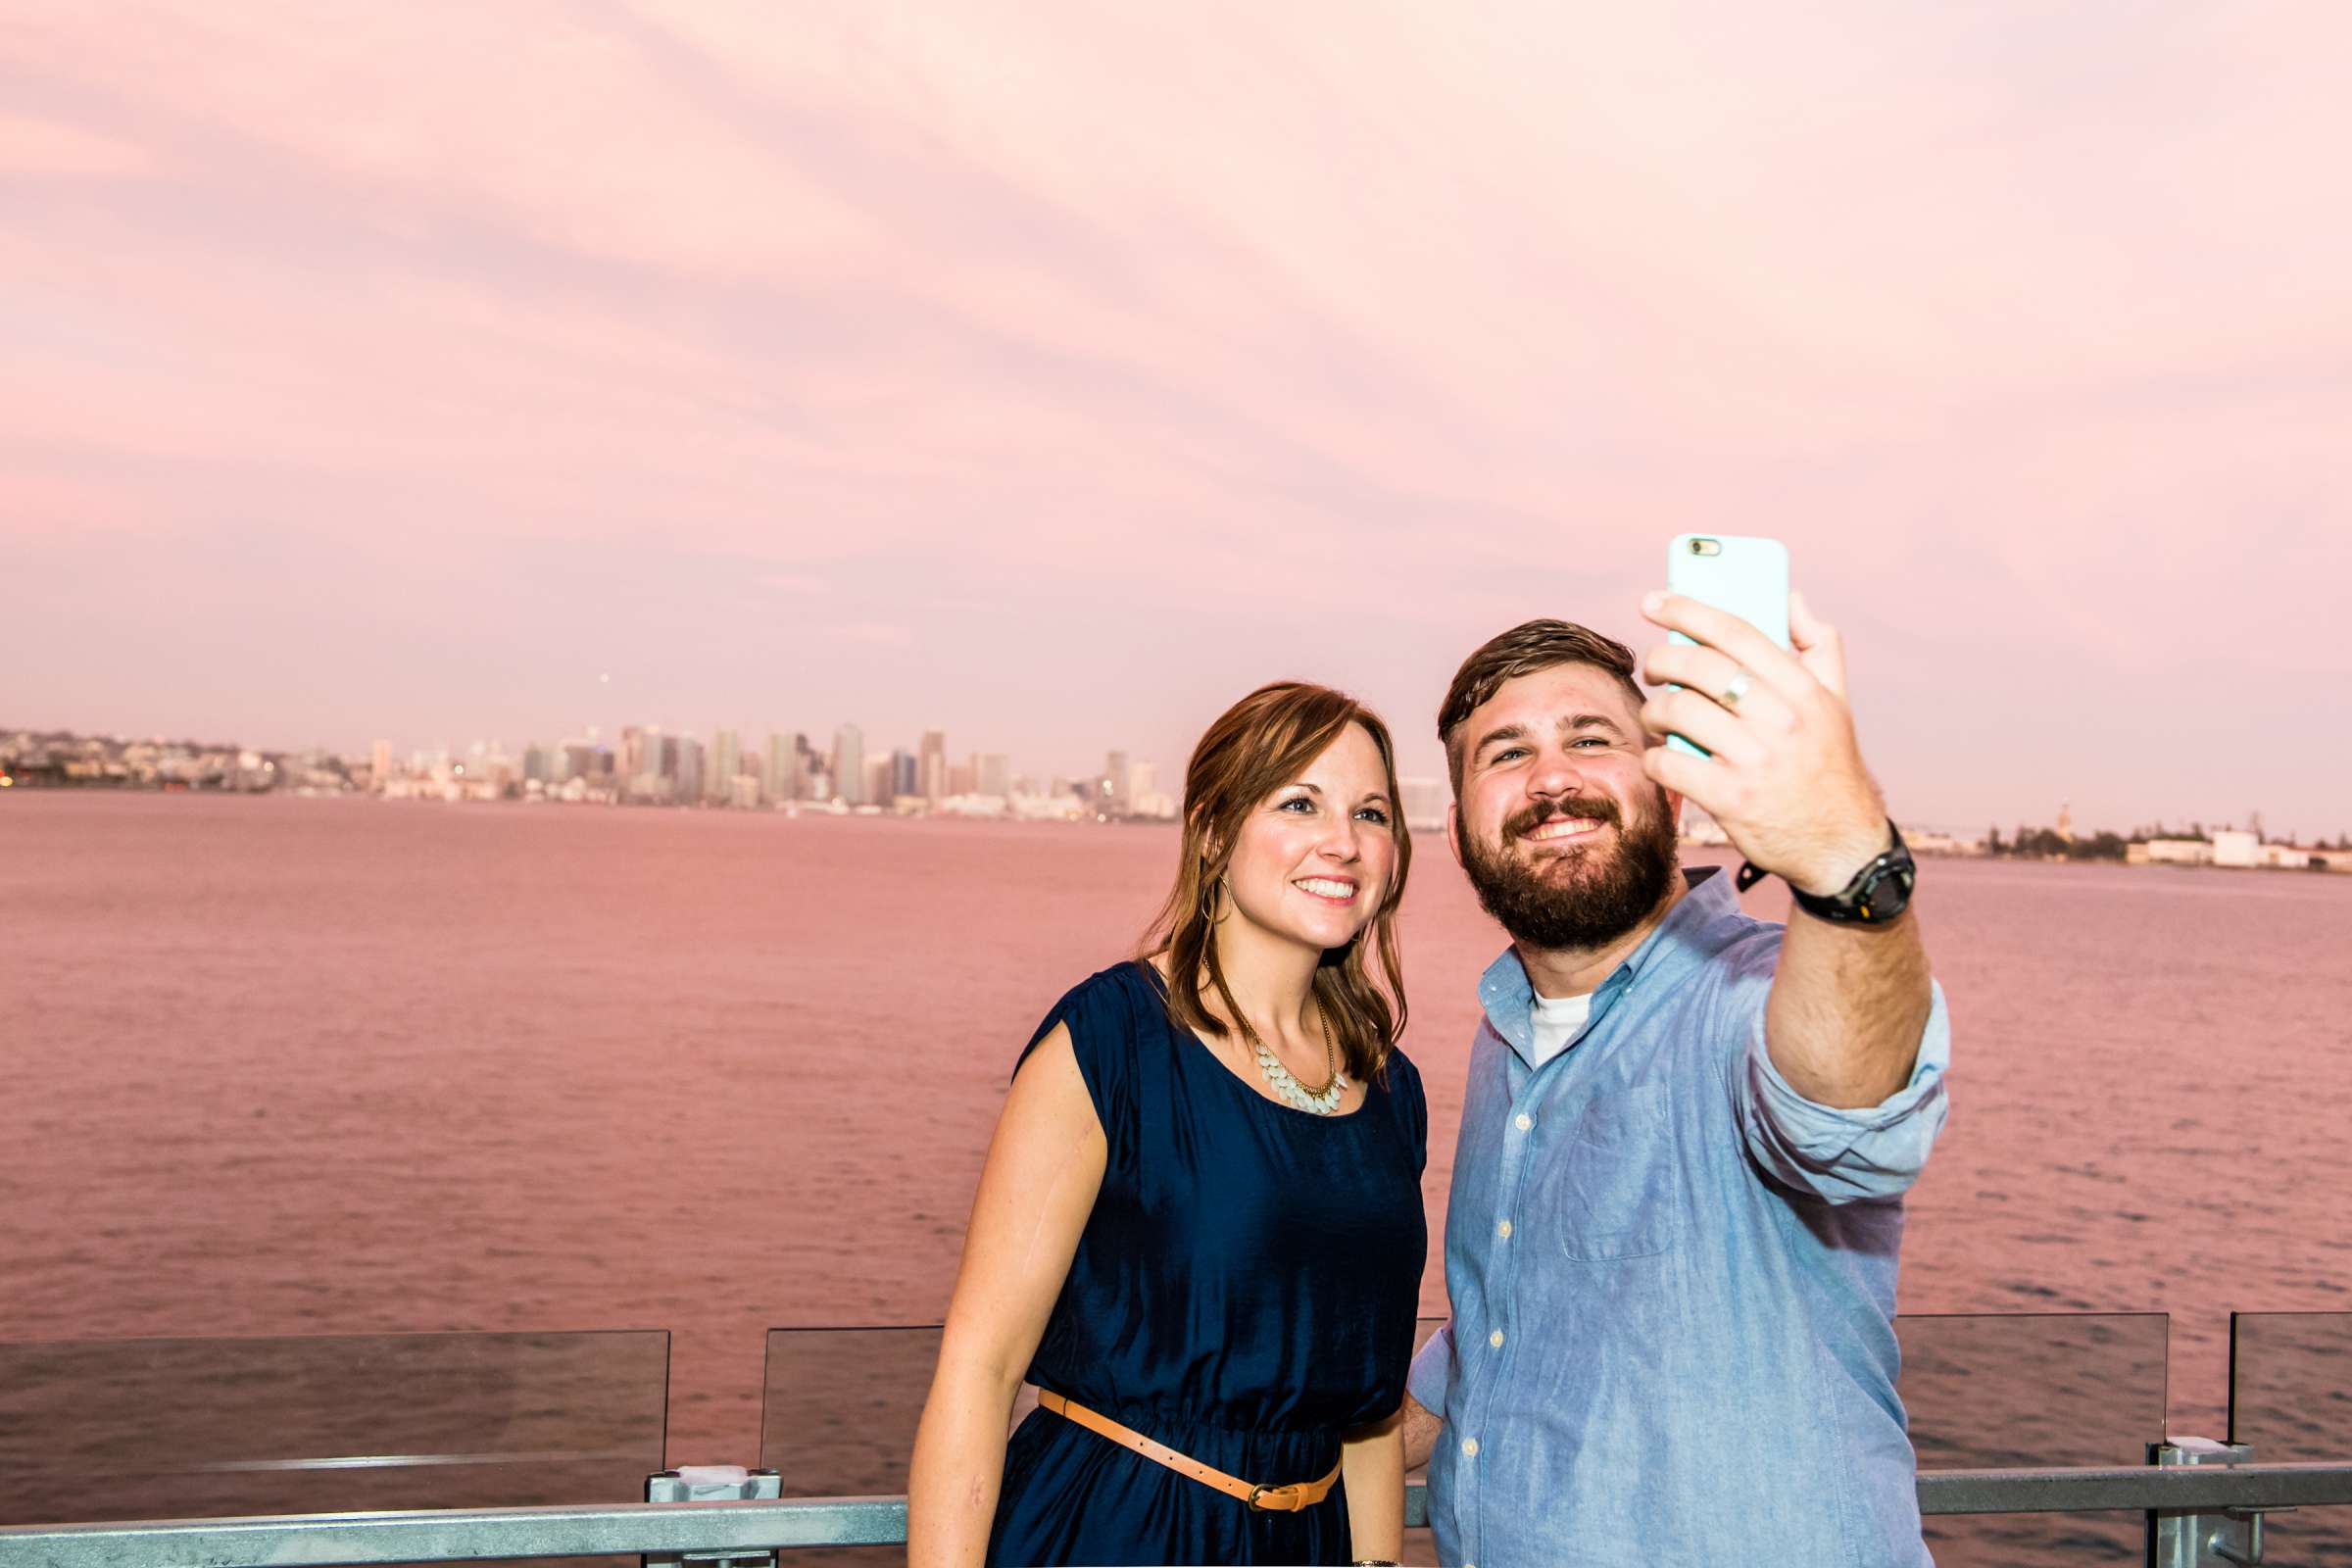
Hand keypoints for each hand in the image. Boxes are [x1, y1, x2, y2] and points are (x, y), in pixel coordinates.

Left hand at [1637, 589, 1888, 895]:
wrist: (1842, 846)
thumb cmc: (1830, 766)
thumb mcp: (1837, 702)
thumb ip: (1820, 645)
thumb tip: (1792, 598)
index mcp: (1804, 688)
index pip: (1736, 631)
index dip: (1688, 609)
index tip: (1654, 602)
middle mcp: (1782, 719)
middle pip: (1699, 667)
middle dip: (1662, 659)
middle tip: (1653, 667)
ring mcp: (1755, 760)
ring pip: (1678, 710)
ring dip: (1654, 710)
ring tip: (1658, 715)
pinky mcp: (1731, 799)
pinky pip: (1669, 762)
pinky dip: (1655, 756)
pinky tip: (1662, 757)